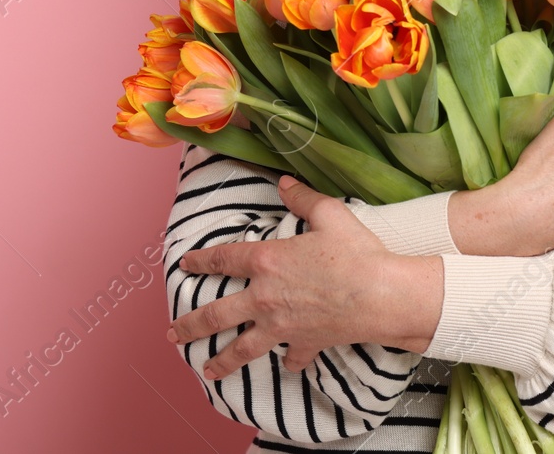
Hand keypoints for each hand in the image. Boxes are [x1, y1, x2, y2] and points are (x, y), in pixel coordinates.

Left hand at [167, 175, 442, 377]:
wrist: (381, 296)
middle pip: (217, 314)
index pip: (223, 259)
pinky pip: (292, 357)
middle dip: (191, 326)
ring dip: (222, 360)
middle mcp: (266, 297)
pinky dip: (289, 361)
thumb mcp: (330, 215)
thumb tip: (285, 183)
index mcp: (267, 261)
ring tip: (206, 369)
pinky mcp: (305, 343)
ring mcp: (282, 325)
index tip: (184, 265)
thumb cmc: (356, 253)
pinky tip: (286, 365)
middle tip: (172, 334)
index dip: (201, 261)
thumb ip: (303, 198)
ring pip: (243, 347)